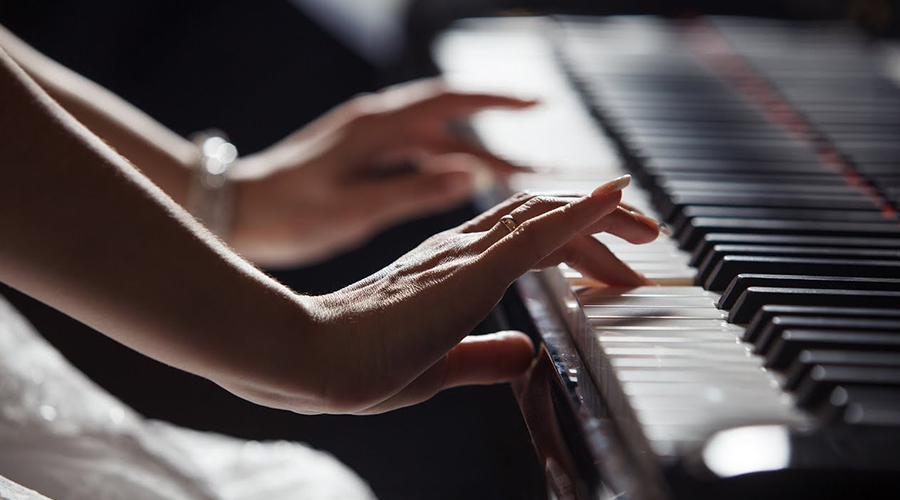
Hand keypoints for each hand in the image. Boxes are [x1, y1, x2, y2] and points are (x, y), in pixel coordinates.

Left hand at [228, 79, 536, 266]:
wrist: (234, 210)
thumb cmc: (286, 214)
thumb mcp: (353, 210)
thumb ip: (413, 193)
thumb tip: (469, 176)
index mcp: (376, 127)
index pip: (449, 100)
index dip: (497, 99)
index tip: (539, 103)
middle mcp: (375, 123)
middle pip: (450, 121)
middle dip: (497, 136)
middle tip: (539, 163)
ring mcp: (368, 138)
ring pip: (435, 139)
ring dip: (473, 155)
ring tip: (513, 179)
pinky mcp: (361, 156)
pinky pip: (415, 153)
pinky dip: (444, 165)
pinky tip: (462, 184)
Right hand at [268, 175, 658, 414]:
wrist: (314, 361)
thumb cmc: (359, 362)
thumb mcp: (441, 364)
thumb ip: (483, 356)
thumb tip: (524, 352)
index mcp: (450, 268)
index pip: (524, 238)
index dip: (573, 238)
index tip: (614, 259)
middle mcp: (459, 249)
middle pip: (543, 217)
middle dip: (599, 223)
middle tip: (644, 237)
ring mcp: (464, 254)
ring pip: (546, 216)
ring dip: (600, 216)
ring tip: (644, 225)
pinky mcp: (469, 269)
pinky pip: (536, 232)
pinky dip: (580, 212)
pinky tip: (613, 199)